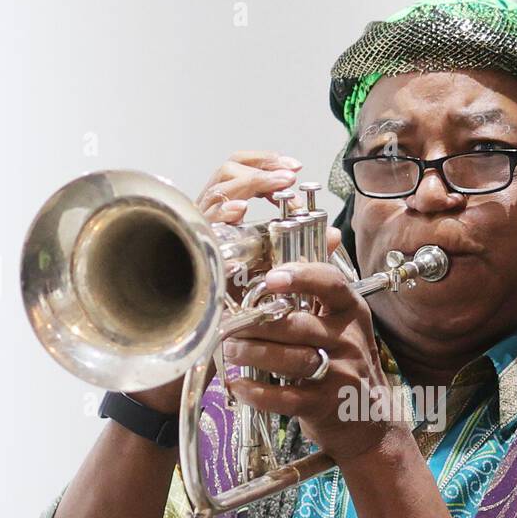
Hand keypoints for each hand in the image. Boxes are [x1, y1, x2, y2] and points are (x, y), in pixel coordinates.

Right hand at [129, 151, 317, 414]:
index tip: (293, 169)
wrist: (188, 353)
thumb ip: (293, 255)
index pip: (234, 174)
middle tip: (290, 175)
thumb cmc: (226, 317)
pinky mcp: (185, 253)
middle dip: (260, 168)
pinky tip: (243, 212)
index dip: (262, 164)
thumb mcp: (264, 279)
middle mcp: (202, 223)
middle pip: (224, 173)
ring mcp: (190, 235)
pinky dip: (223, 214)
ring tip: (276, 187)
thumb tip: (331, 236)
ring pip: (215, 190)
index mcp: (221, 222)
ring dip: (248, 184)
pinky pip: (202, 225)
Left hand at [222, 263, 413, 466]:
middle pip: (296, 325)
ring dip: (251, 355)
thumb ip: (318, 293)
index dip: (299, 277)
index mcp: (351, 313)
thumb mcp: (342, 326)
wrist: (369, 421)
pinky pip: (284, 397)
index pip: (330, 284)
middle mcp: (349, 341)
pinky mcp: (324, 405)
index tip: (269, 278)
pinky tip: (239, 386)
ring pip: (288, 359)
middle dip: (255, 326)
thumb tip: (304, 248)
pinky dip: (255, 393)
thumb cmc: (344, 366)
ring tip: (231, 352)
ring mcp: (339, 374)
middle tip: (229, 327)